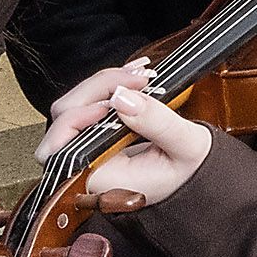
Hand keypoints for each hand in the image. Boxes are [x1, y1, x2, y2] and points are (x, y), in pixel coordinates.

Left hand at [24, 60, 209, 256]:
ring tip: (137, 76)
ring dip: (104, 84)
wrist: (197, 175)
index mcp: (103, 180)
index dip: (75, 119)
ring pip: (74, 106)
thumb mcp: (187, 145)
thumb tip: (123, 98)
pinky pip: (87, 105)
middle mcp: (89, 168)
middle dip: (97, 89)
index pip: (60, 149)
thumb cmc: (191, 172)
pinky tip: (131, 78)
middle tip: (135, 80)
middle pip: (64, 118)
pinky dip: (108, 87)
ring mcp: (89, 152)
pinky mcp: (96, 137)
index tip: (113, 101)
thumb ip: (157, 123)